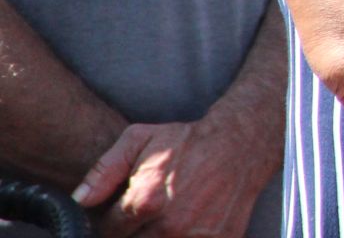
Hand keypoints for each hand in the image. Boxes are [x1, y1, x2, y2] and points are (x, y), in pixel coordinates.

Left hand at [74, 115, 275, 237]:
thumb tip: (78, 201)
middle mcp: (169, 225)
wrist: (240, 143)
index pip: (109, 232)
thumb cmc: (188, 141)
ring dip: (155, 236)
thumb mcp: (140, 140)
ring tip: (161, 219)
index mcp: (146, 201)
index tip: (118, 216)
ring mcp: (195, 237)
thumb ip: (103, 170)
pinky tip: (183, 224)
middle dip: (132, 232)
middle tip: (143, 216)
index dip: (110, 224)